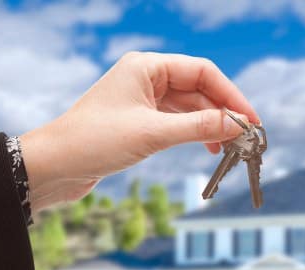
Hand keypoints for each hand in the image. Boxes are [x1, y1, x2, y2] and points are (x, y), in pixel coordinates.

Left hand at [20, 52, 259, 210]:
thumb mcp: (152, 134)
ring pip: (190, 108)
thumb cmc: (94, 141)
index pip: (202, 72)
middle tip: (247, 137)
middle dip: (224, 112)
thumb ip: (198, 128)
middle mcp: (146, 78)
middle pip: (199, 89)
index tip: (250, 120)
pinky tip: (209, 149)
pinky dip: (196, 134)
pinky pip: (177, 123)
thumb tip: (236, 125)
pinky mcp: (139, 122)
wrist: (54, 166)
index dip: (231, 95)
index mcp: (146, 66)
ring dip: (212, 126)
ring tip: (230, 147)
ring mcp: (142, 100)